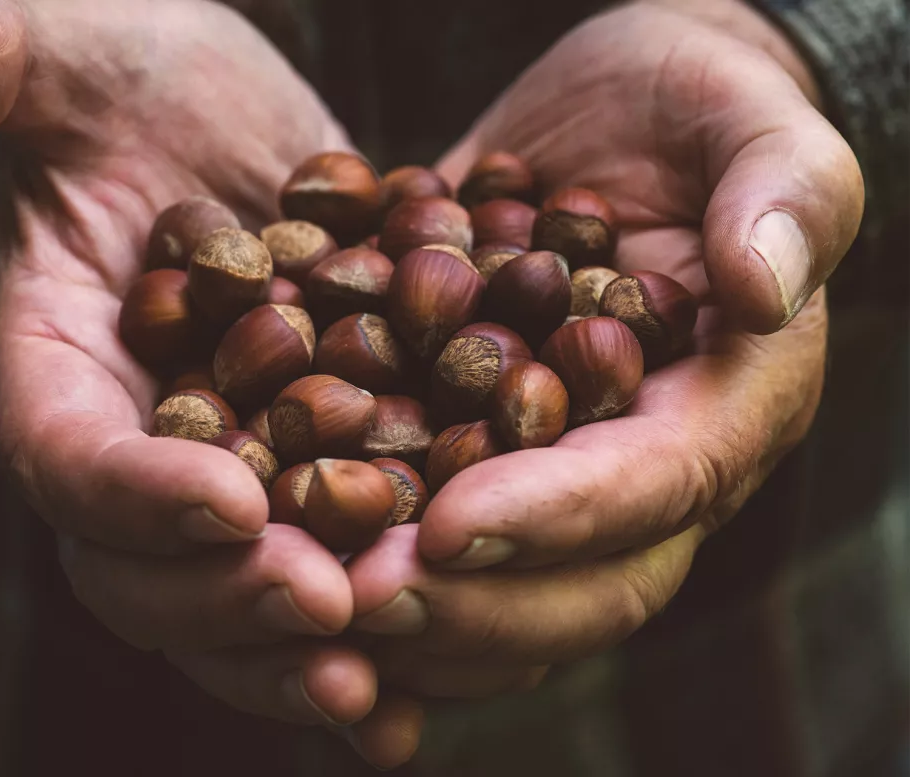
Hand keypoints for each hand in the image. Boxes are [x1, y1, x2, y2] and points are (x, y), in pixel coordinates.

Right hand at [0, 0, 375, 730]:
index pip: (67, 454)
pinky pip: (323, 578)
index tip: (231, 503)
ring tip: (379, 688)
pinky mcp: (304, 478)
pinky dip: (368, 643)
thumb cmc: (137, 80)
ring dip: (300, 657)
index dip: (134, 491)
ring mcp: (221, 475)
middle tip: (329, 611)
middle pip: (150, 568)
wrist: (231, 128)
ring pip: (238, 601)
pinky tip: (422, 693)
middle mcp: (133, 446)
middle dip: (232, 602)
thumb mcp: (69, 55)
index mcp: (53, 367)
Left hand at [345, 0, 861, 764]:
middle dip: (476, 605)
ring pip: (515, 596)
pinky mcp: (495, 460)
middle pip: (589, 584)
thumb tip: (762, 289)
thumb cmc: (691, 107)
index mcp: (732, 403)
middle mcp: (654, 467)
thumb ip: (780, 193)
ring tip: (315, 602)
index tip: (448, 527)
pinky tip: (298, 565)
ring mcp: (571, 478)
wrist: (615, 124)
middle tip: (357, 600)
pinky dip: (381, 571)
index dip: (559, 517)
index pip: (657, 484)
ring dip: (419, 622)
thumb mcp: (750, 120)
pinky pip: (449, 549)